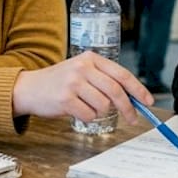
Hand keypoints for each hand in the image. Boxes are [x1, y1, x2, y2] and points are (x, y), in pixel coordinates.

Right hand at [12, 51, 152, 124]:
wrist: (29, 88)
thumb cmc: (59, 82)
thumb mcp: (82, 72)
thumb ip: (104, 80)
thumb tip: (132, 98)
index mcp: (91, 58)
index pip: (122, 74)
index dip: (138, 89)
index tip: (148, 102)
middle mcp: (83, 67)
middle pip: (116, 91)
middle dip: (128, 108)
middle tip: (132, 118)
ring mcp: (73, 83)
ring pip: (103, 105)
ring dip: (99, 112)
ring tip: (86, 106)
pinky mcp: (65, 99)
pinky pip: (88, 115)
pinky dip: (86, 117)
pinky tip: (75, 110)